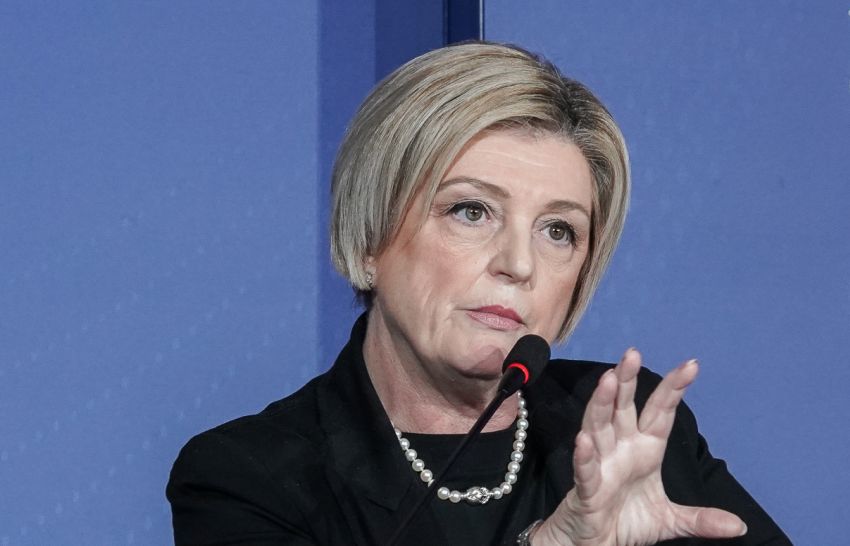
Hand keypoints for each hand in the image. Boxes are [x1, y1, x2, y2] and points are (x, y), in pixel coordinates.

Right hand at [532, 349, 746, 545]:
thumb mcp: (670, 520)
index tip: (691, 365)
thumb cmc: (625, 521)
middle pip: (622, 408)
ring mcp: (601, 466)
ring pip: (598, 428)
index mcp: (644, 450)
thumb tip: (740, 526)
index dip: (672, 389)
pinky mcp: (586, 490)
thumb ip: (700, 519)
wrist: (595, 545)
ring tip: (609, 380)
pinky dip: (583, 455)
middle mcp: (621, 450)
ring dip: (602, 404)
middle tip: (633, 354)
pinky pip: (585, 470)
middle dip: (627, 381)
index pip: (659, 413)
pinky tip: (583, 439)